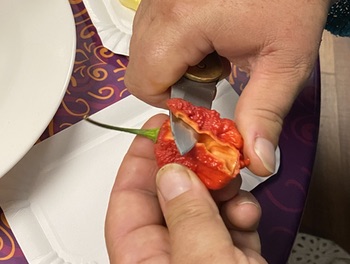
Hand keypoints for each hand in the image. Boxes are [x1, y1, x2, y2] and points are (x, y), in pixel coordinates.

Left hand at [105, 114, 265, 262]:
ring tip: (231, 179)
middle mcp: (171, 255)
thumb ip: (188, 216)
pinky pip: (229, 223)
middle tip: (204, 146)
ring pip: (202, 206)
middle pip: (169, 198)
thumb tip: (174, 174)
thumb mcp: (205, 261)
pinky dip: (240, 211)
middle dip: (190, 169)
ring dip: (221, 189)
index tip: (155, 130)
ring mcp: (202, 256)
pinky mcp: (231, 258)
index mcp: (145, 260)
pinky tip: (246, 212)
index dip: (138, 160)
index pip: (127, 201)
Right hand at [124, 0, 331, 175]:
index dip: (173, 104)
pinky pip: (152, 31)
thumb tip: (257, 160)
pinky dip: (174, 46)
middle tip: (212, 76)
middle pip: (140, 69)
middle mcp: (159, 4)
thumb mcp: (284, 59)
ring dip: (174, 65)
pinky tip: (206, 39)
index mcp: (181, 21)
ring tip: (213, 56)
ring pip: (143, 50)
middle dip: (172, 85)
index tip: (205, 103)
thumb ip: (265, 112)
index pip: (145, 83)